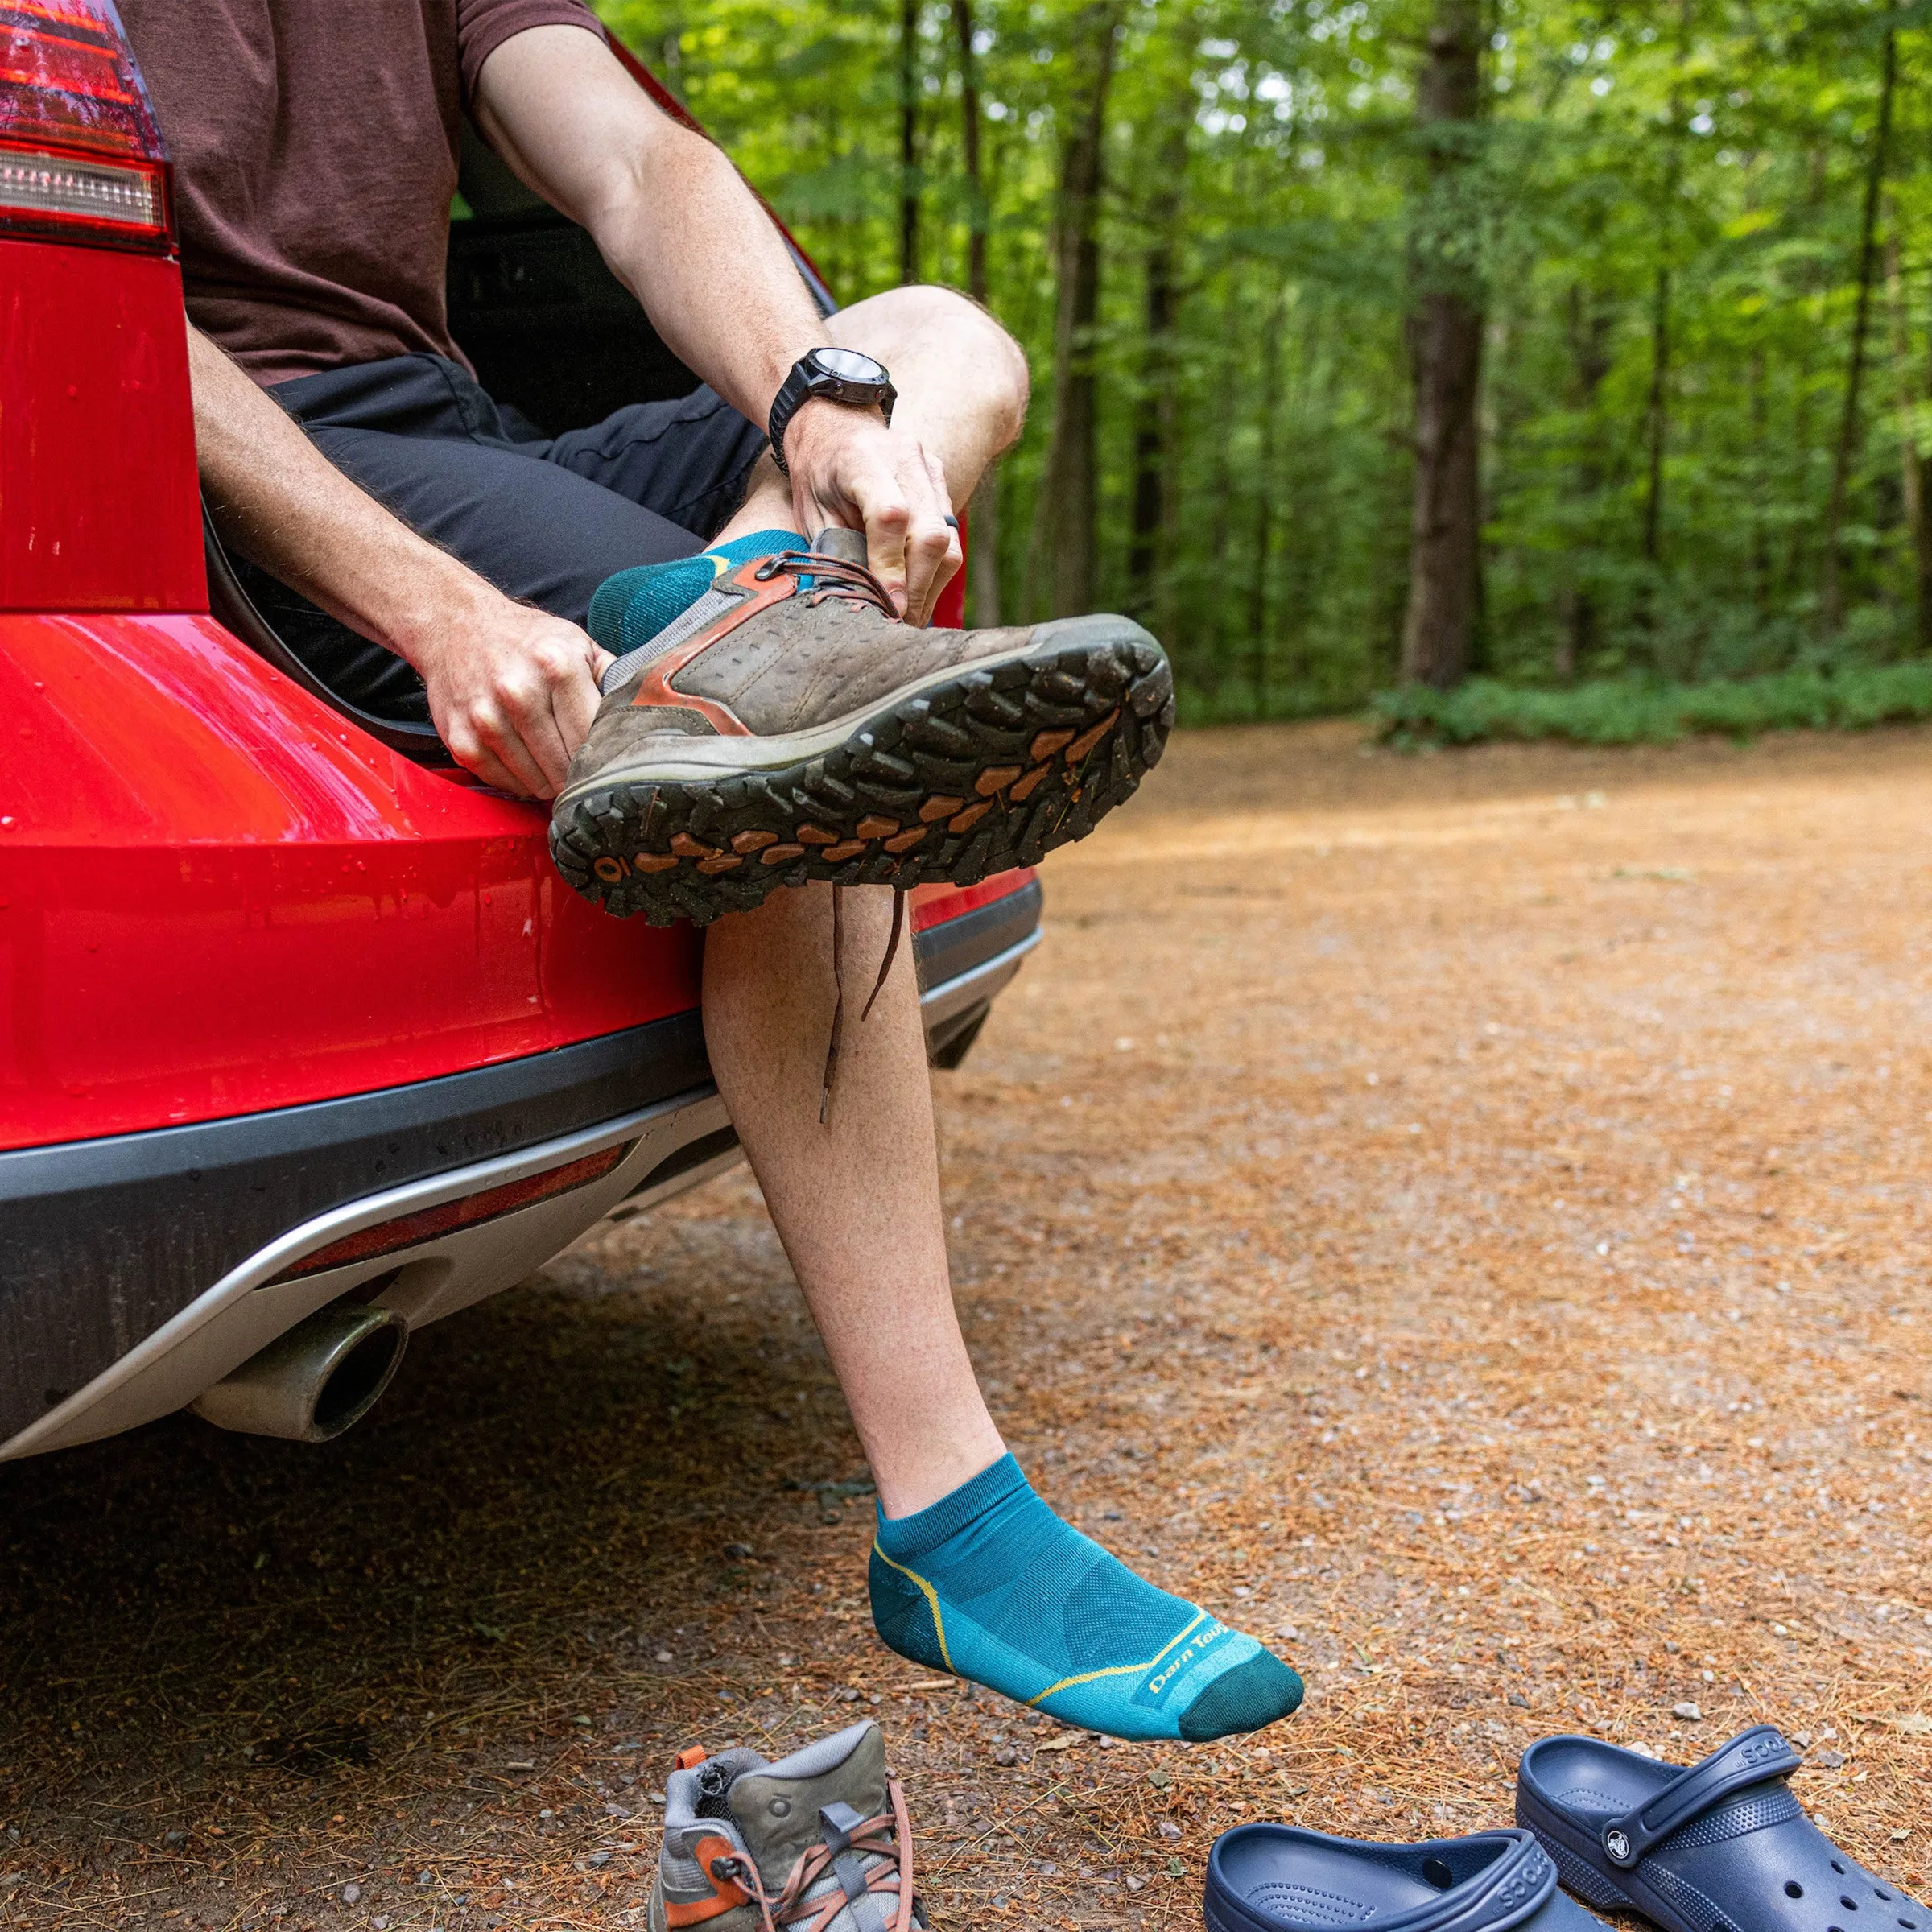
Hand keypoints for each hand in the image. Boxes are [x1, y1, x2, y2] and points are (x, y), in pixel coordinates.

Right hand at [405, 583, 613, 798]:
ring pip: (536, 783)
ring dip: (549, 781)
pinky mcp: (462, 740)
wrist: (454, 625)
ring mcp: (486, 718)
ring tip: (551, 760)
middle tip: (581, 766)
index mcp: (558, 666)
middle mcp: (519, 692)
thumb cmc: (525, 640)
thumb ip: (614, 680)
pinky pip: (504, 783)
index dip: (606, 759)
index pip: (595, 740)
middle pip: (567, 768)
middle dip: (579, 774)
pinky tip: (524, 760)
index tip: (610, 764)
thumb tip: (652, 713)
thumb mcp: (577, 644)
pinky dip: (519, 781)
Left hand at [784, 399, 962, 625]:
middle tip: (899, 623)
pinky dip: (935, 570)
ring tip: (909, 614)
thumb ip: (838, 550)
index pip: (891, 517)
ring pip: (948, 540)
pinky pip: (949, 534)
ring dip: (930, 585)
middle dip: (916, 587)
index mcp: (862, 460)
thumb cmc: (818, 474)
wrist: (836, 427)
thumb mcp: (813, 512)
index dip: (891, 568)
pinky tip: (916, 590)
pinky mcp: (941, 482)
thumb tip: (864, 602)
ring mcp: (929, 468)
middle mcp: (905, 458)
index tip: (887, 608)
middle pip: (930, 533)